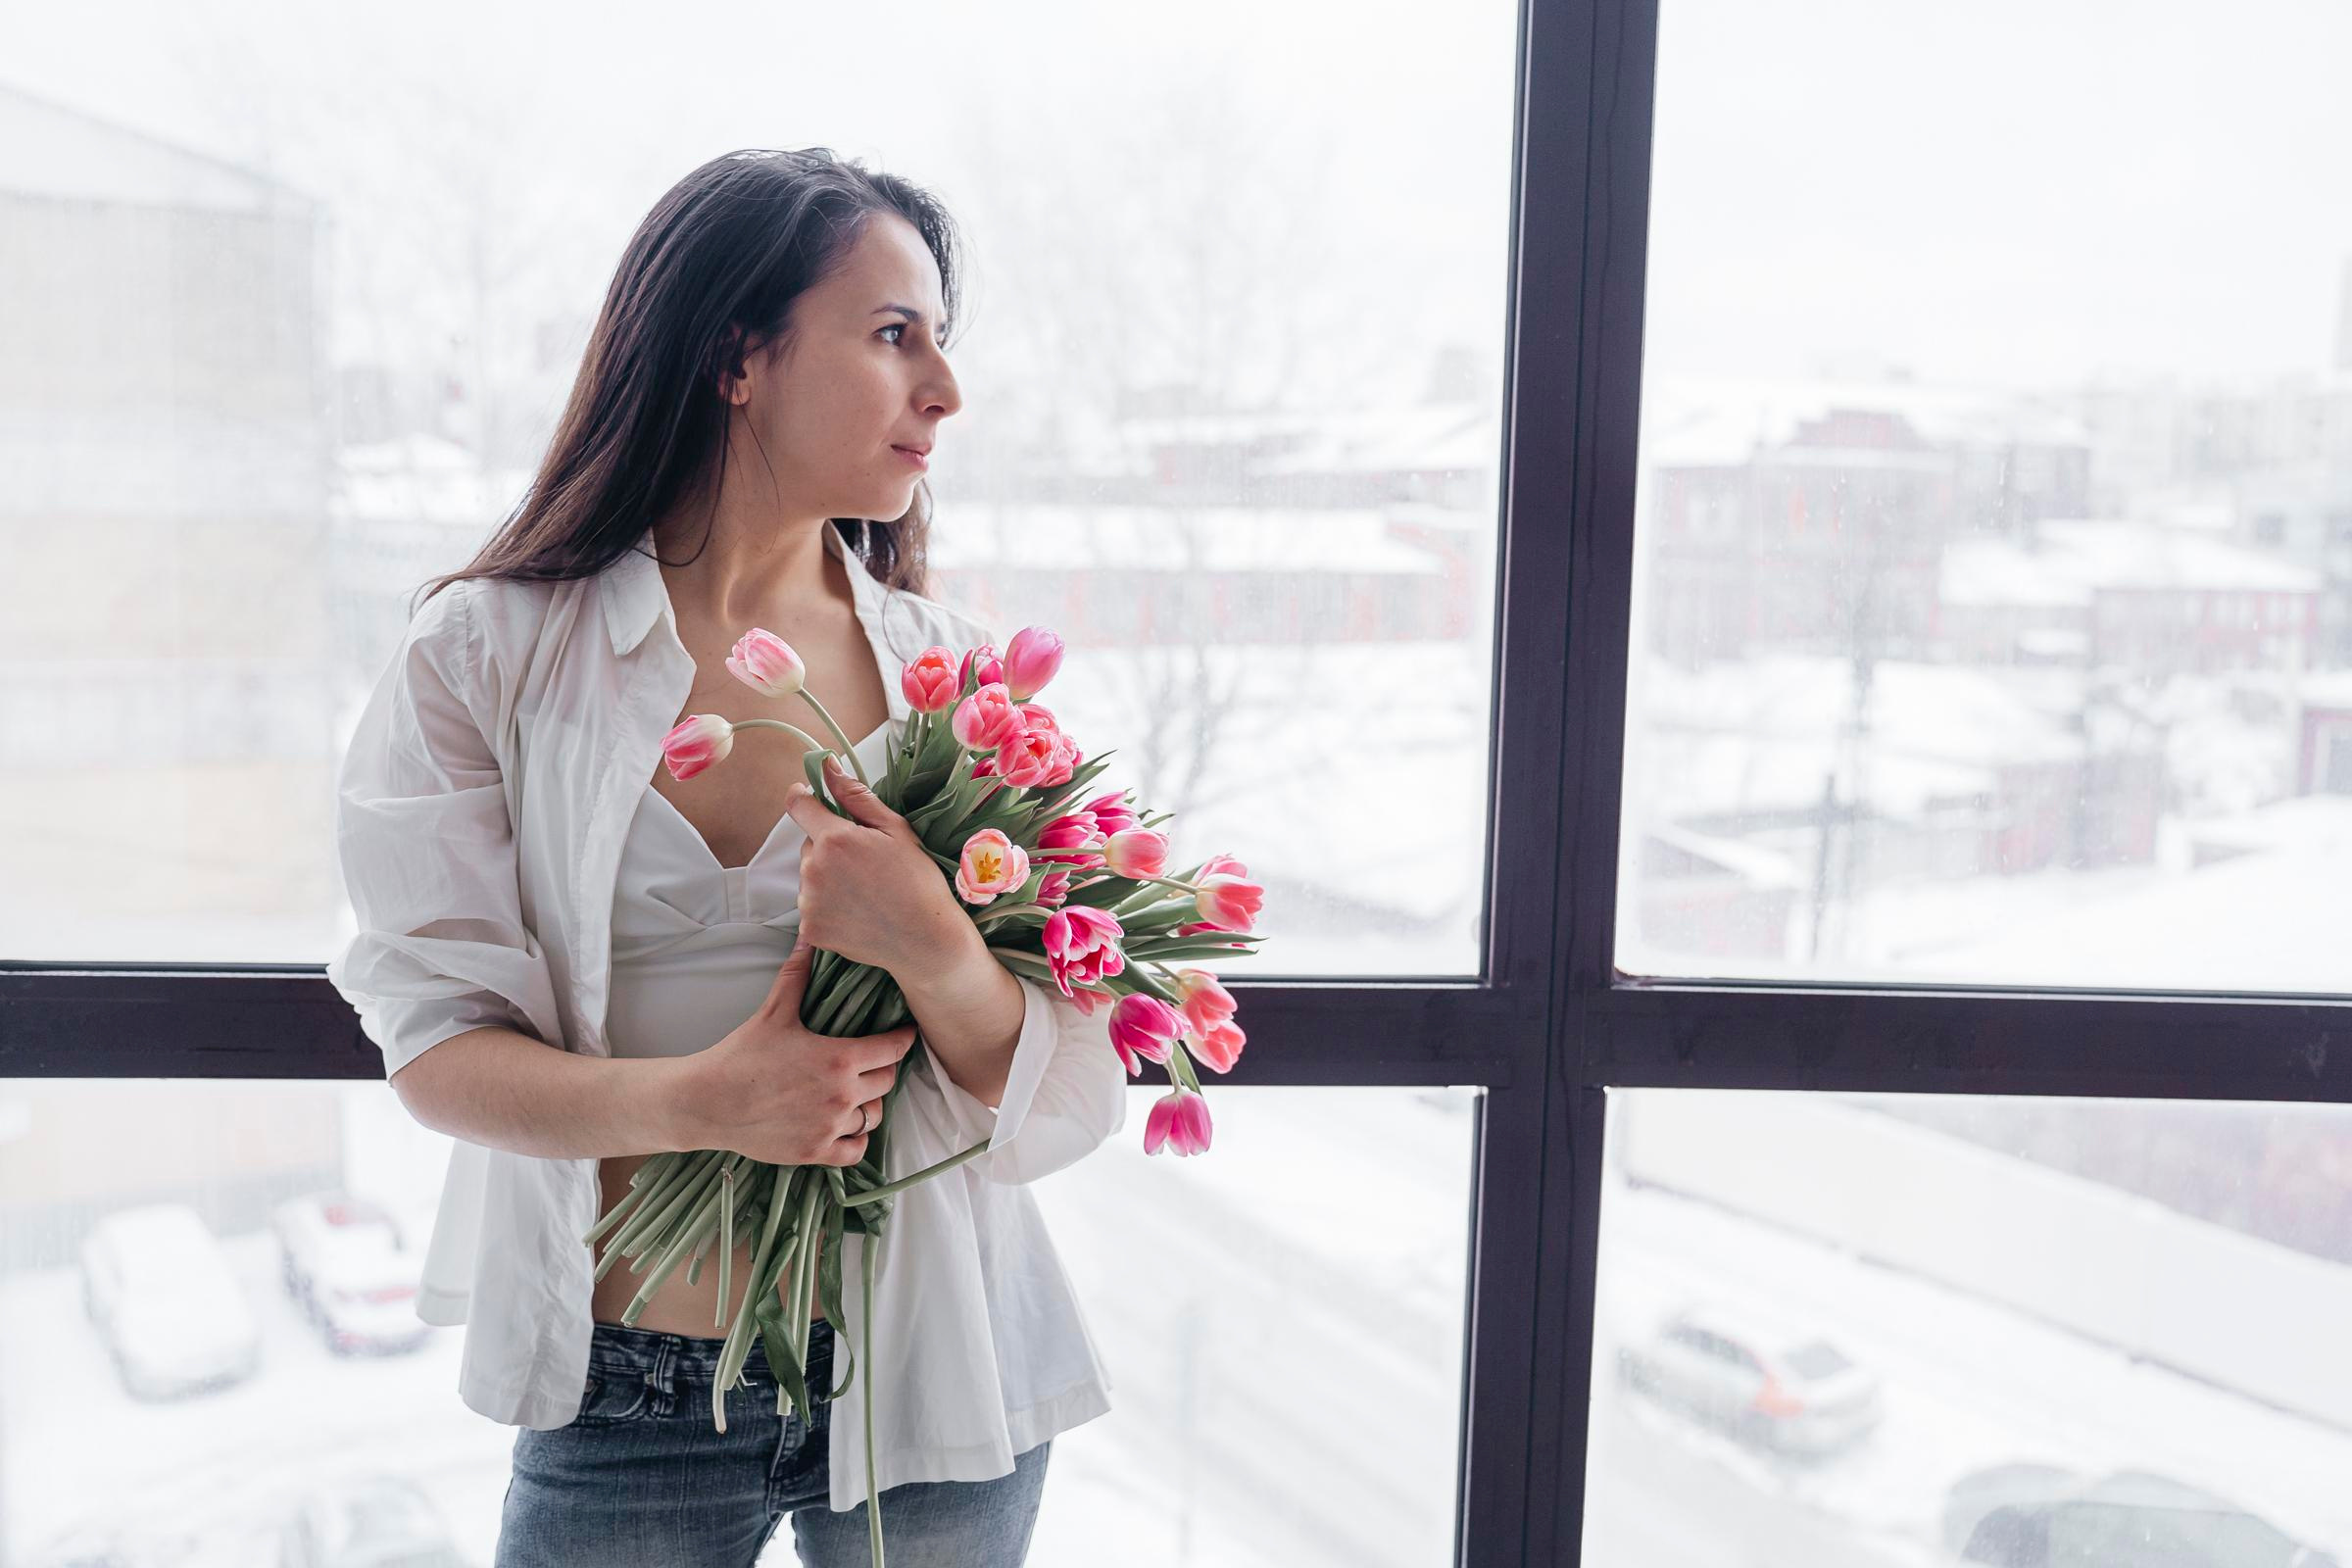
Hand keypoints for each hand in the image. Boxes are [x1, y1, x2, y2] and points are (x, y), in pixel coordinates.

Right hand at [667, 934, 914, 1165]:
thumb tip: (808, 937)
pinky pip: (856, 1150)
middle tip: (874, 1061)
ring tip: (857, 1093)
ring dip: (869, 1103)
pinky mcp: (816, 1151)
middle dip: (883, 1069)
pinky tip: (846, 1125)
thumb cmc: (740, 1055)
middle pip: (887, 1082)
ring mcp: (831, 1125)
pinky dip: (856, 1139)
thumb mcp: (774, 1012)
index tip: (904, 1033)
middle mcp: (843, 1094)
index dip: (902, 1038)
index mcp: (840, 1058)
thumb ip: (797, 975)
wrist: (707, 1102)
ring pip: (873, 1116)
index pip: (892, 1048)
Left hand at [783, 754, 967, 974]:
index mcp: (835, 840)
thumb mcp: (896, 830)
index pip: (798, 805)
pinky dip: (828, 905)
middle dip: (830, 846)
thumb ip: (856, 797)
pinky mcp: (811, 928)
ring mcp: (809, 902)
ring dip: (828, 876)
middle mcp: (814, 870)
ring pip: (810, 875)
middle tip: (866, 862)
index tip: (813, 799)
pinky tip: (858, 911)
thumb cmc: (917, 882)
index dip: (804, 797)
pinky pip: (812, 905)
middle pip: (810, 844)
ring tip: (865, 891)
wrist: (925, 940)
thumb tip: (827, 766)